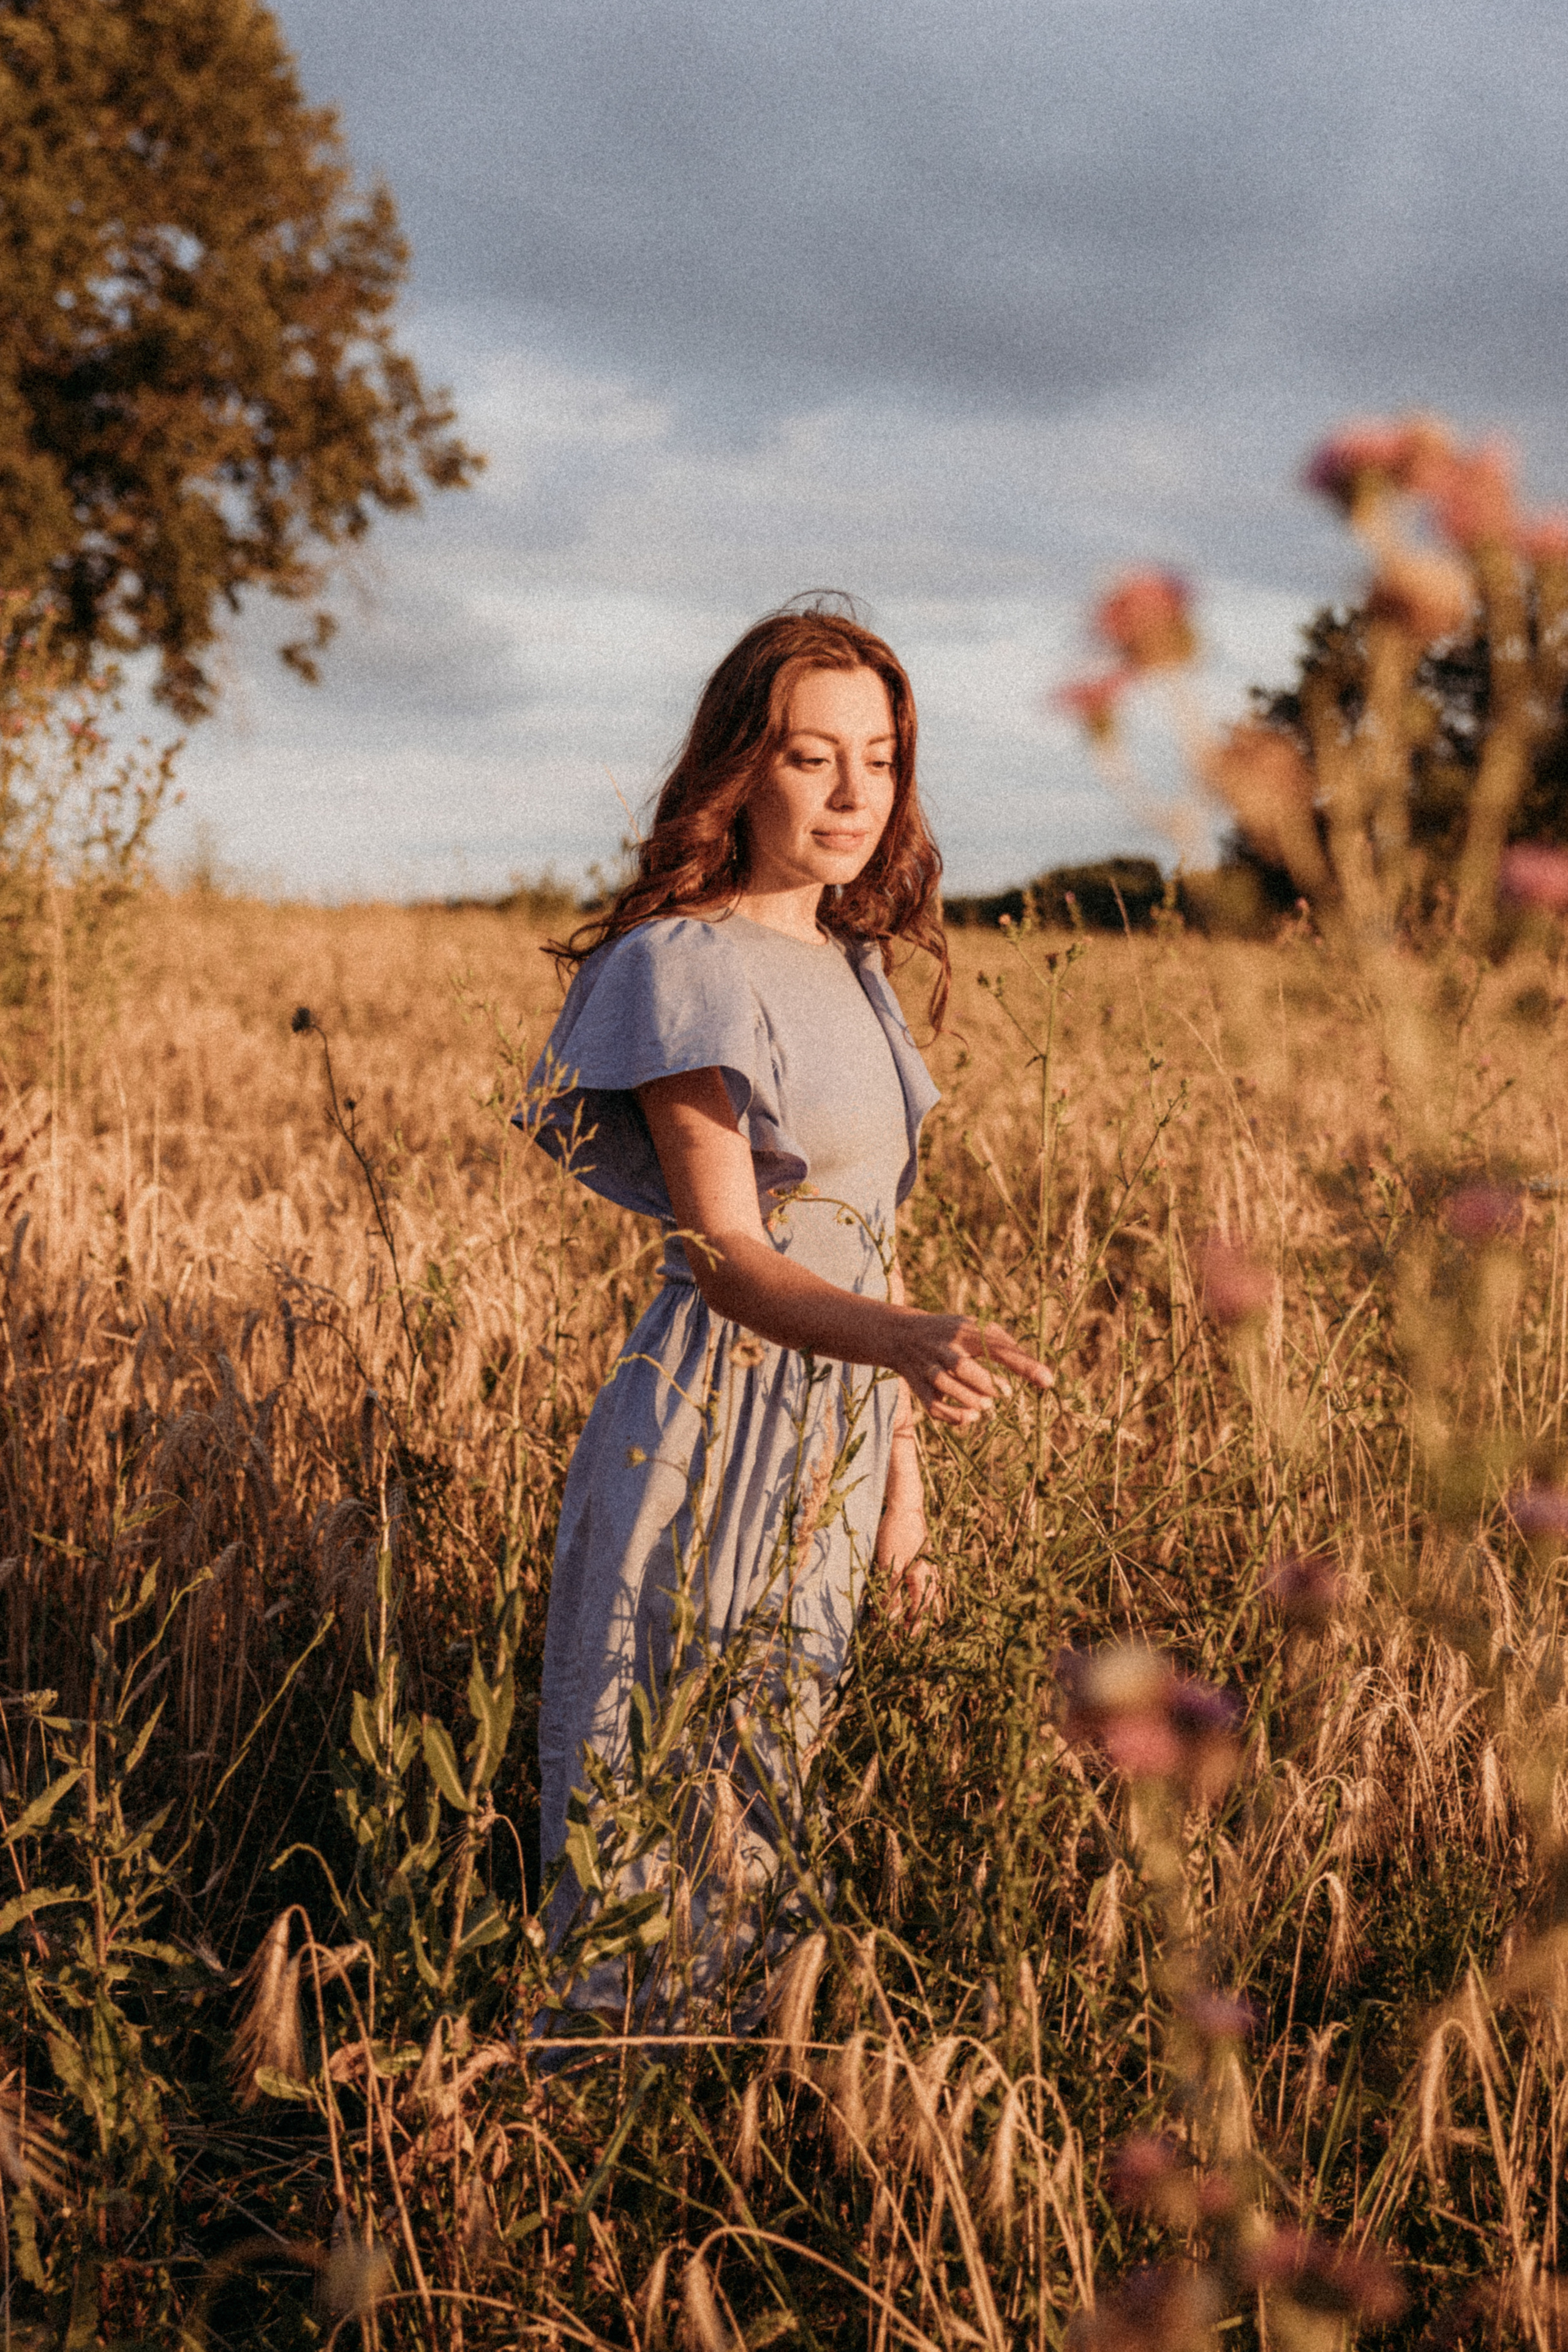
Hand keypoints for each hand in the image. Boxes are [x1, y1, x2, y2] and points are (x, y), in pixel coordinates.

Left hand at [874, 1496, 943, 1630]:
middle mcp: (929, 1574)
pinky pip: (928, 1581)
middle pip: (924, 1604)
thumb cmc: (895, 1535)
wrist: (906, 1508)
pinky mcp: (926, 1557)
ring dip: (919, 1608)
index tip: (900, 1639)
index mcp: (920, 1578)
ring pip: (928, 1593)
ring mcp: (930, 1565)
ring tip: (912, 1620)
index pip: (916, 1611)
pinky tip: (918, 1593)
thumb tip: (889, 1618)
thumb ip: (890, 1593)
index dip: (908, 1626)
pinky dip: (922, 1592)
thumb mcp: (889, 1565)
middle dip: (914, 1621)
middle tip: (903, 1635)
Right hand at [891, 1314, 1053, 1429]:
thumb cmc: (951, 1332)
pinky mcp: (918, 1387)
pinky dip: (954, 1417)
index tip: (1048, 1380)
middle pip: (964, 1368)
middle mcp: (943, 1347)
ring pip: (947, 1387)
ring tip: (987, 1406)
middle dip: (989, 1385)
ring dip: (972, 1401)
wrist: (901, 1335)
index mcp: (963, 1330)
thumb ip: (1003, 1343)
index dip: (1023, 1364)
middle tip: (1006, 1393)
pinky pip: (934, 1407)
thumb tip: (1034, 1370)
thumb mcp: (974, 1326)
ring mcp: (927, 1367)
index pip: (997, 1347)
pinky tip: (971, 1417)